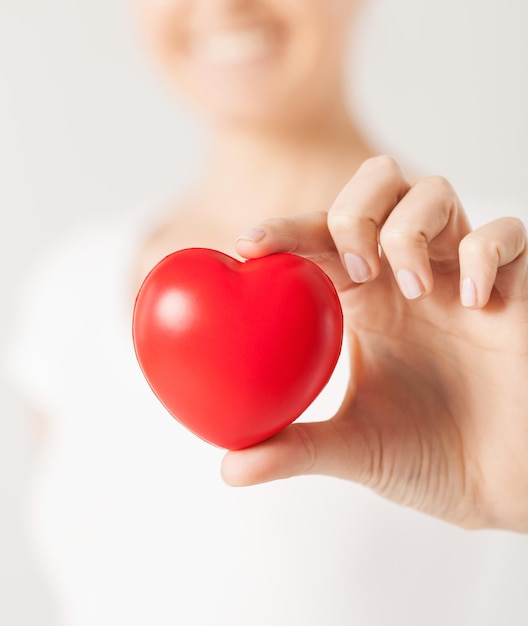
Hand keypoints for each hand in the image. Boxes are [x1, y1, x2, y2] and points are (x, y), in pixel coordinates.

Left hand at [221, 156, 527, 531]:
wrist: (499, 484)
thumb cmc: (428, 458)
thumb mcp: (354, 448)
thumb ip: (295, 449)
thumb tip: (229, 470)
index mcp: (367, 301)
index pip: (320, 240)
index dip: (286, 231)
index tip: (248, 246)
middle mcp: (409, 276)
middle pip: (376, 184)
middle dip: (355, 210)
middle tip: (356, 269)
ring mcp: (461, 277)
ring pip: (433, 193)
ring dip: (409, 229)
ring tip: (412, 291)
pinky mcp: (517, 289)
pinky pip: (507, 235)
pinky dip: (485, 254)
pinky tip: (475, 305)